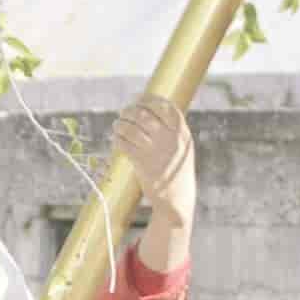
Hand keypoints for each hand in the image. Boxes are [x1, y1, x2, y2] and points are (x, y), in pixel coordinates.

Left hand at [112, 94, 196, 220]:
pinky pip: (124, 143)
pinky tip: (117, 139)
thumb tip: (149, 110)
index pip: (165, 106)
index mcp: (182, 134)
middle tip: (123, 113)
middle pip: (144, 114)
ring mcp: (156, 151)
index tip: (138, 98)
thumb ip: (171, 131)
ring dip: (120, 124)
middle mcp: (170, 140)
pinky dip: (117, 138)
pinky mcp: (142, 163)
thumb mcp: (183, 149)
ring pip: (130, 128)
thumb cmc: (177, 173)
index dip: (149, 99)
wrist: (176, 200)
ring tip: (117, 125)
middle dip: (129, 110)